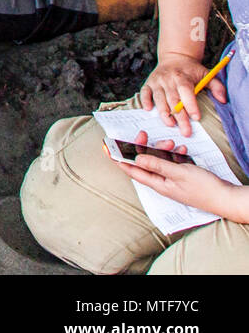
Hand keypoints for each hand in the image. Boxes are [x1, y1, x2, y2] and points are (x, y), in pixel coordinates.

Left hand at [114, 131, 238, 219]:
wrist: (227, 198)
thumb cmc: (204, 188)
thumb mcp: (178, 173)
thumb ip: (157, 165)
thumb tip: (136, 158)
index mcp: (157, 184)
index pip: (131, 170)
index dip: (118, 159)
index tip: (107, 148)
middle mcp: (162, 183)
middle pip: (144, 162)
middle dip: (142, 147)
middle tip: (142, 134)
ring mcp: (172, 180)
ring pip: (159, 161)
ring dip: (163, 149)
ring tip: (172, 143)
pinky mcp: (182, 177)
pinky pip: (173, 163)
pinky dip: (176, 155)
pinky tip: (183, 150)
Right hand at [141, 53, 226, 137]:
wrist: (175, 57)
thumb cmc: (191, 70)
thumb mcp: (206, 74)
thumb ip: (216, 86)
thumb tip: (223, 100)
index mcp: (182, 76)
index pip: (185, 91)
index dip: (190, 105)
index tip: (196, 117)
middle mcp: (168, 78)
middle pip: (173, 99)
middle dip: (180, 117)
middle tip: (186, 131)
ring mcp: (157, 81)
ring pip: (159, 99)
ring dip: (164, 113)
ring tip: (171, 125)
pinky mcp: (148, 83)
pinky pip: (144, 93)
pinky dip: (145, 101)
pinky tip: (149, 110)